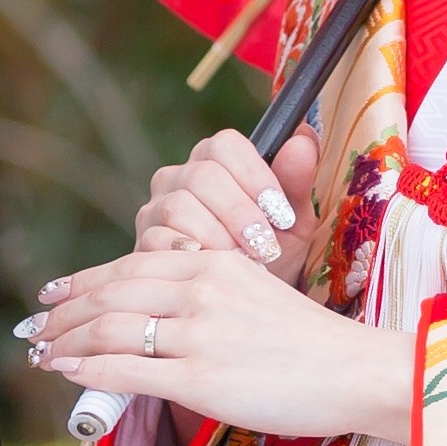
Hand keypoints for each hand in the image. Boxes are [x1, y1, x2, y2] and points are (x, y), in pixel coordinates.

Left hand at [17, 245, 411, 444]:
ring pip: (110, 329)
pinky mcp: (202, 378)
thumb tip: (162, 295)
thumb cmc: (309, 341)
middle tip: (34, 325)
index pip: (130, 266)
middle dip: (64, 312)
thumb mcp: (258, 287)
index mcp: (213, 262)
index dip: (84, 281)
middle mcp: (201, 289)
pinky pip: (127, 369)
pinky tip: (67, 371)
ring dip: (66, 341)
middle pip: (111, 293)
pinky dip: (88, 369)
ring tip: (42, 352)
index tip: (53, 293)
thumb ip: (209, 284)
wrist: (355, 370)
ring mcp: (199, 334)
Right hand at [134, 125, 316, 276]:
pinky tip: (216, 273)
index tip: (280, 211)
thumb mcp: (292, 224)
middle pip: (202, 175)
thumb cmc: (270, 255)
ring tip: (245, 263)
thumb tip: (304, 139)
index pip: (224, 145)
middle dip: (239, 213)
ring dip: (218, 237)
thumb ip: (296, 181)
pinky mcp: (142, 244)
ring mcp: (155, 210)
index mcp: (213, 161)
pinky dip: (194, 257)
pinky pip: (160, 242)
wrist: (245, 305)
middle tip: (266, 245)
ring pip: (179, 206)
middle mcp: (177, 178)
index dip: (255, 175)